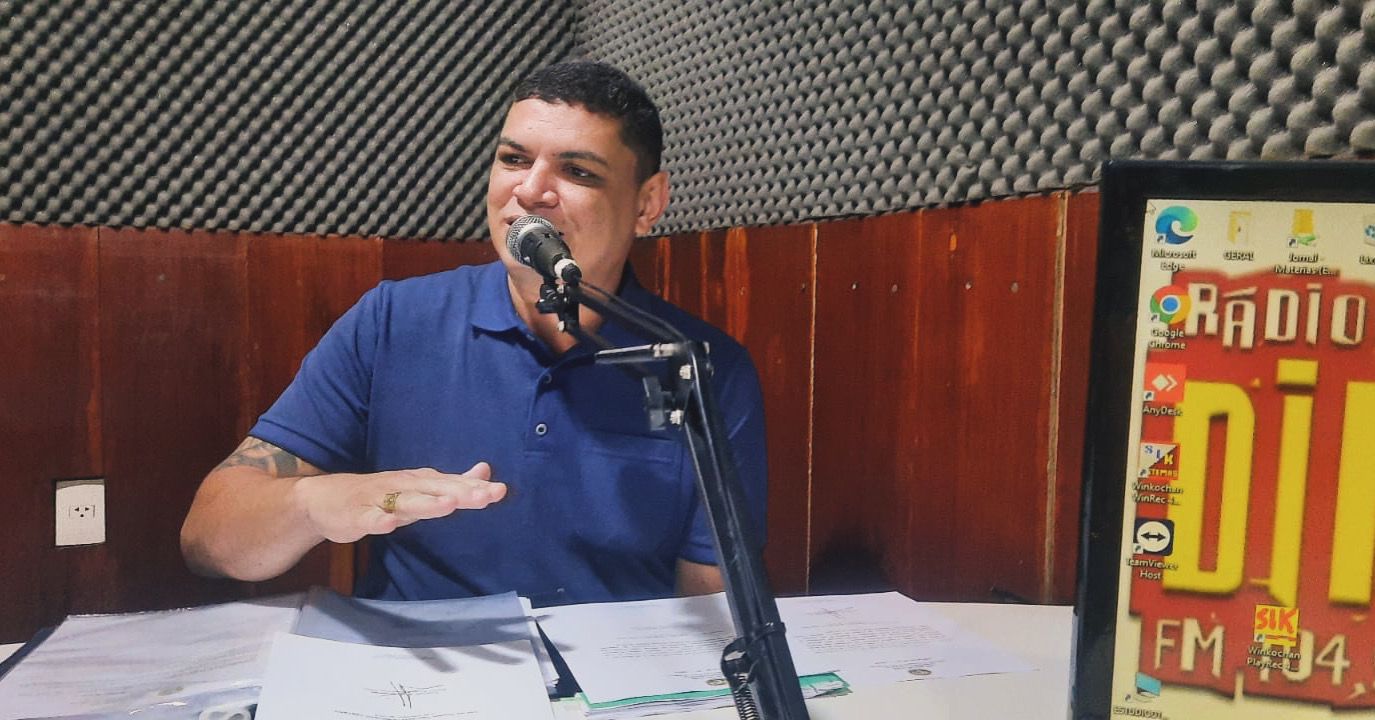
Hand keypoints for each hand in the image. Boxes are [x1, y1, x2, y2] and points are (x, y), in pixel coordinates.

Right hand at [293, 462, 505, 542]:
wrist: (324, 499)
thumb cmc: (379, 494)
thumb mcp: (418, 488)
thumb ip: (452, 483)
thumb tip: (486, 472)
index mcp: (419, 481)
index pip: (452, 484)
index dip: (476, 489)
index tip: (500, 491)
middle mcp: (403, 486)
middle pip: (435, 490)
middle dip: (460, 493)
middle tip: (485, 497)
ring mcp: (379, 500)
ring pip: (406, 502)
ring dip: (427, 503)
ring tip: (448, 505)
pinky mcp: (358, 515)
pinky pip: (369, 519)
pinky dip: (379, 521)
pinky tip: (390, 524)